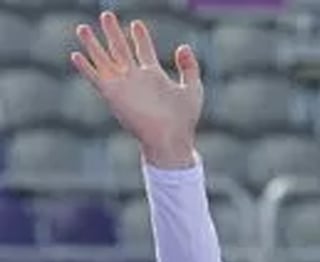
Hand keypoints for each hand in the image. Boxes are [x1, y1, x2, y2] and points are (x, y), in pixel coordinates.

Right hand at [70, 11, 202, 168]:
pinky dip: (86, 67)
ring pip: (104, 59)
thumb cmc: (183, 118)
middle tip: (106, 14)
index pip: (143, 49)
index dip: (139, 36)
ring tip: (83, 27)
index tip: (136, 23)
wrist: (170, 138)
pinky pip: (96, 78)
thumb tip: (183, 46)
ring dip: (93, 44)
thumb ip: (189, 67)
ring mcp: (122, 85)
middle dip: (113, 32)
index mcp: (153, 75)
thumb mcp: (192, 89)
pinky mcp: (112, 94)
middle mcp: (135, 77)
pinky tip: (76, 55)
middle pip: (120, 49)